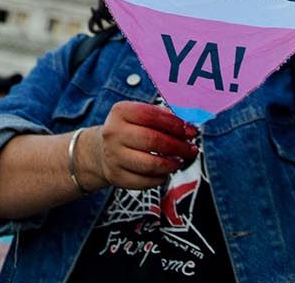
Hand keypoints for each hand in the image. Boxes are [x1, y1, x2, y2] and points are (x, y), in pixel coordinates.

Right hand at [81, 101, 197, 190]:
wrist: (103, 150)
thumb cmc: (130, 130)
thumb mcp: (140, 115)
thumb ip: (162, 116)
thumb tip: (186, 125)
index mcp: (120, 112)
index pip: (151, 115)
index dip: (174, 124)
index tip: (190, 131)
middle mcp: (113, 133)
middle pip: (153, 140)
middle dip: (178, 146)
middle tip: (191, 149)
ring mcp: (113, 156)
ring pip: (151, 164)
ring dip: (172, 164)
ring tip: (180, 161)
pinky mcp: (116, 177)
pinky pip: (146, 181)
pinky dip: (161, 178)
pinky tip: (165, 171)